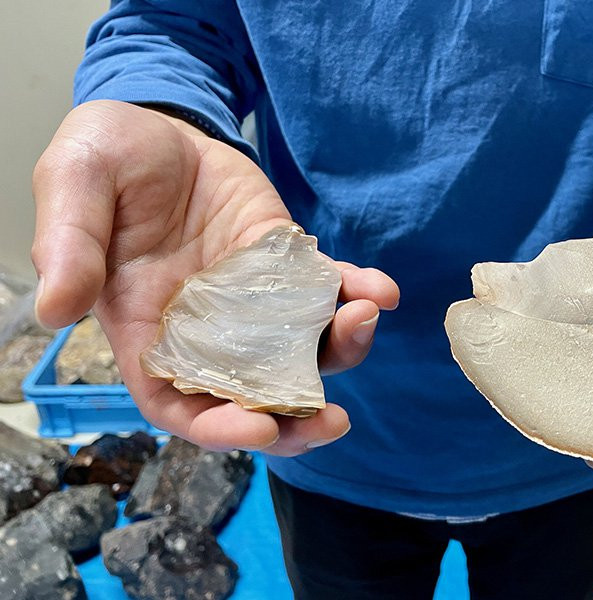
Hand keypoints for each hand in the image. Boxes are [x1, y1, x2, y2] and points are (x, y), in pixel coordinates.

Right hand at [32, 100, 398, 455]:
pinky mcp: (288, 263)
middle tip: (333, 420)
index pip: (181, 403)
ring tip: (362, 318)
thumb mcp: (73, 185)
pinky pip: (327, 288)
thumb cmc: (104, 158)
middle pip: (255, 395)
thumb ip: (69, 245)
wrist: (158, 124)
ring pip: (302, 348)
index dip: (218, 427)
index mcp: (148, 331)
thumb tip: (55, 310)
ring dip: (339, 347)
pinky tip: (379, 288)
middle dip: (296, 417)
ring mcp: (254, 299)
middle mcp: (207, 329)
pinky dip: (355, 291)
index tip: (260, 428)